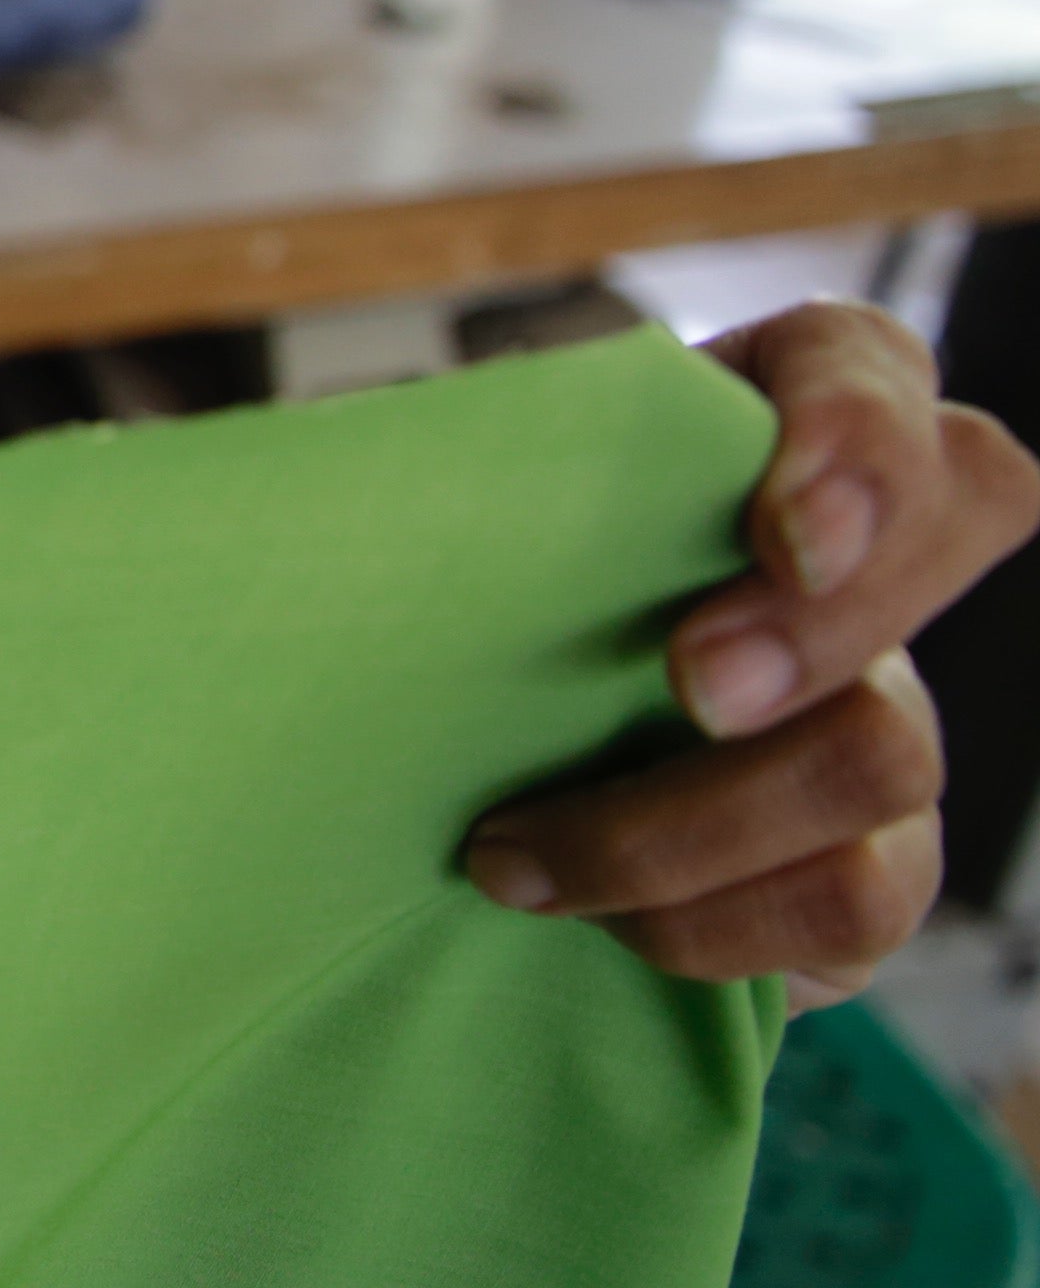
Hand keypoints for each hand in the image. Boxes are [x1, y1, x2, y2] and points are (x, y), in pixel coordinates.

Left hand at [466, 301, 1032, 1001]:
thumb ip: (438, 479)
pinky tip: (591, 922)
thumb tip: (348, 488)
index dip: (859, 434)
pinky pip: (857, 904)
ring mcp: (875, 709)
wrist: (425, 776)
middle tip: (685, 683)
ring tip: (512, 851)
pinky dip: (707, 925)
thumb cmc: (427, 606)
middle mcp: (850, 562)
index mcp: (740, 429)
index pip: (858, 363)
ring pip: (890, 753)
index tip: (785, 528)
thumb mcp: (418, 513)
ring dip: (695, 820)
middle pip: (938, 552)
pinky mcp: (866, 859)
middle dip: (814, 628)